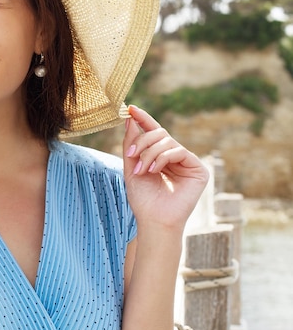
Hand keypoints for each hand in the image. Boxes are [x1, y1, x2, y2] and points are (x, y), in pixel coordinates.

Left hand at [122, 105, 208, 232]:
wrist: (153, 220)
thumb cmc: (143, 199)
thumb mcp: (131, 167)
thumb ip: (131, 144)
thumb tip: (130, 119)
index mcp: (159, 156)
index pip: (152, 132)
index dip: (143, 119)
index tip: (131, 108)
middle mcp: (175, 157)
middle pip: (159, 133)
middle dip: (142, 141)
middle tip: (131, 154)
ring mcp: (187, 162)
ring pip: (167, 141)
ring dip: (150, 153)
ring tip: (142, 170)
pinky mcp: (199, 170)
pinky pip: (179, 151)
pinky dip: (163, 158)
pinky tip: (154, 170)